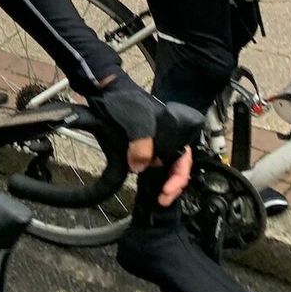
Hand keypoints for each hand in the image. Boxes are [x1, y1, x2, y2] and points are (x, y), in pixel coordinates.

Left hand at [88, 73, 193, 205]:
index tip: (167, 191)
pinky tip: (144, 186)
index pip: (184, 159)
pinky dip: (147, 178)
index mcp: (174, 132)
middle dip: (171, 185)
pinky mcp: (137, 149)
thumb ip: (141, 144)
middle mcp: (166, 141)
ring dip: (160, 184)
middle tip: (162, 199)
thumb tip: (139, 168)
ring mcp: (152, 145)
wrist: (106, 92)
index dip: (178, 178)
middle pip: (175, 168)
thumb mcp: (137, 120)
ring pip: (162, 169)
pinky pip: (146, 166)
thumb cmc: (127, 101)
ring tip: (157, 198)